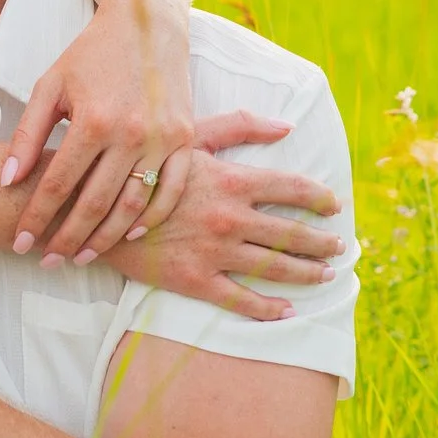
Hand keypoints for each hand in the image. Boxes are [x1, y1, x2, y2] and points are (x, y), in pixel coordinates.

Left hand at [2, 0, 215, 260]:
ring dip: (105, 237)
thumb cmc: (91, 53)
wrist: (148, 21)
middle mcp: (130, 134)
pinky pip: (170, 190)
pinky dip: (151, 217)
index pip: (57, 185)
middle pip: (94, 204)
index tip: (20, 242)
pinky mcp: (184, 137)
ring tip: (82, 256)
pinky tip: (128, 234)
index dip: (36, 219)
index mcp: (93, 121)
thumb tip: (8, 181)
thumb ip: (27, 134)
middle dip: (67, 239)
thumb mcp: (50, 86)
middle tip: (48, 260)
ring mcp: (162, 138)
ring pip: (132, 206)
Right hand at [131, 143, 344, 319]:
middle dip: (322, 242)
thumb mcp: (192, 136)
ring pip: (274, 268)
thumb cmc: (146, 166)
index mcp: (233, 180)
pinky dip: (267, 309)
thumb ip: (239, 127)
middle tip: (340, 248)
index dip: (320, 199)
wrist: (98, 205)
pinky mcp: (195, 280)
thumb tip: (286, 126)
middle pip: (292, 233)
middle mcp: (231, 217)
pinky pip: (240, 299)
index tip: (335, 207)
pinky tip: (286, 311)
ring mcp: (215, 251)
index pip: (293, 189)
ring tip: (324, 275)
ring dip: (306, 273)